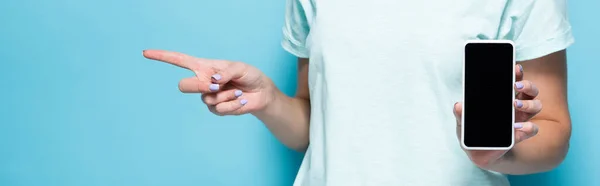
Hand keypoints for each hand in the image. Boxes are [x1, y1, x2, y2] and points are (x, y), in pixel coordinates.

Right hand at [143, 49, 275, 115]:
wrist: (260, 93)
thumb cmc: (249, 75)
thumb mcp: (240, 68)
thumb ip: (225, 71)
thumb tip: (212, 80)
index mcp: (204, 67)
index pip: (179, 60)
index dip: (162, 57)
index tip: (146, 53)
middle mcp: (202, 81)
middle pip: (184, 86)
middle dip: (198, 86)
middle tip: (216, 85)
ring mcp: (208, 96)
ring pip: (206, 98)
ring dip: (225, 95)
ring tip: (237, 90)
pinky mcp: (216, 109)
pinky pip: (218, 109)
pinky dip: (232, 104)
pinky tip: (241, 100)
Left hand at [453, 64, 541, 168]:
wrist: (478, 152)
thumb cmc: (472, 132)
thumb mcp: (463, 122)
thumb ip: (461, 114)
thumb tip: (459, 105)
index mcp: (502, 98)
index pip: (514, 81)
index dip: (517, 73)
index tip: (515, 67)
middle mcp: (516, 106)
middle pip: (530, 90)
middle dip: (527, 85)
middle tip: (516, 85)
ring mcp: (521, 119)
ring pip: (536, 105)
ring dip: (529, 103)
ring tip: (514, 104)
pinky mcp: (521, 134)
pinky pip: (532, 129)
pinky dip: (528, 127)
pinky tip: (517, 127)